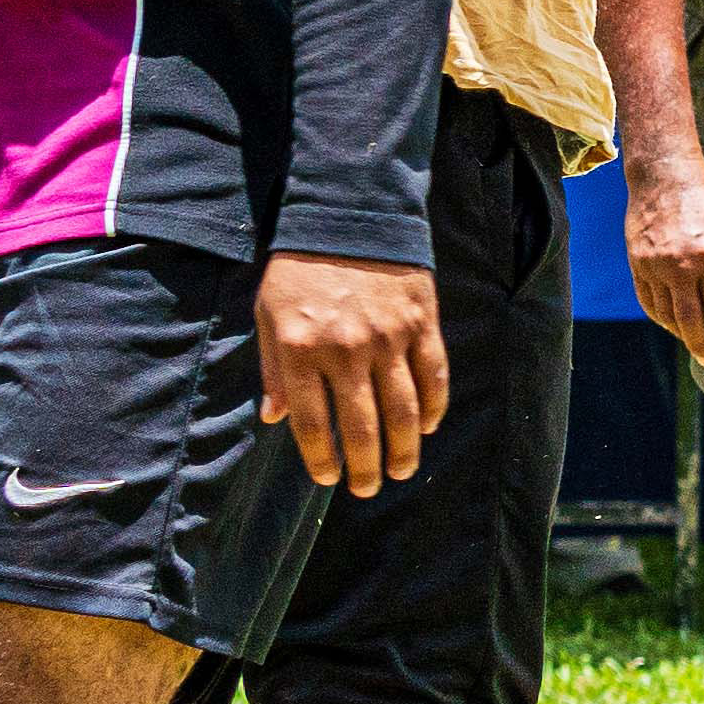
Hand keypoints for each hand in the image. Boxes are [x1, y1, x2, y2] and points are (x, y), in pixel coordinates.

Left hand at [258, 249, 448, 493]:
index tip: (328, 477)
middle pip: (362, 426)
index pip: (313, 423)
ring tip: (400, 472)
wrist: (350, 214)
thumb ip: (271, 369)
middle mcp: (346, 350)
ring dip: (403, 449)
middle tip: (367, 489)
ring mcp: (389, 338)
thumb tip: (275, 419)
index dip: (321, 458)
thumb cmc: (300, 269)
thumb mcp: (269, 314)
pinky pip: (433, 376)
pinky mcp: (422, 323)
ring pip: (402, 410)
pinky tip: (428, 427)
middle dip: (365, 466)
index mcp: (300, 351)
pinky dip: (434, 407)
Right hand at [629, 145, 703, 370]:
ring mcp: (653, 266)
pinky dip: (658, 315)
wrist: (663, 174)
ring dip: (678, 331)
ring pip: (665, 312)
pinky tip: (668, 323)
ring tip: (691, 341)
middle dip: (700, 342)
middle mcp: (678, 266)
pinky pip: (647, 299)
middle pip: (689, 318)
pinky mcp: (636, 263)